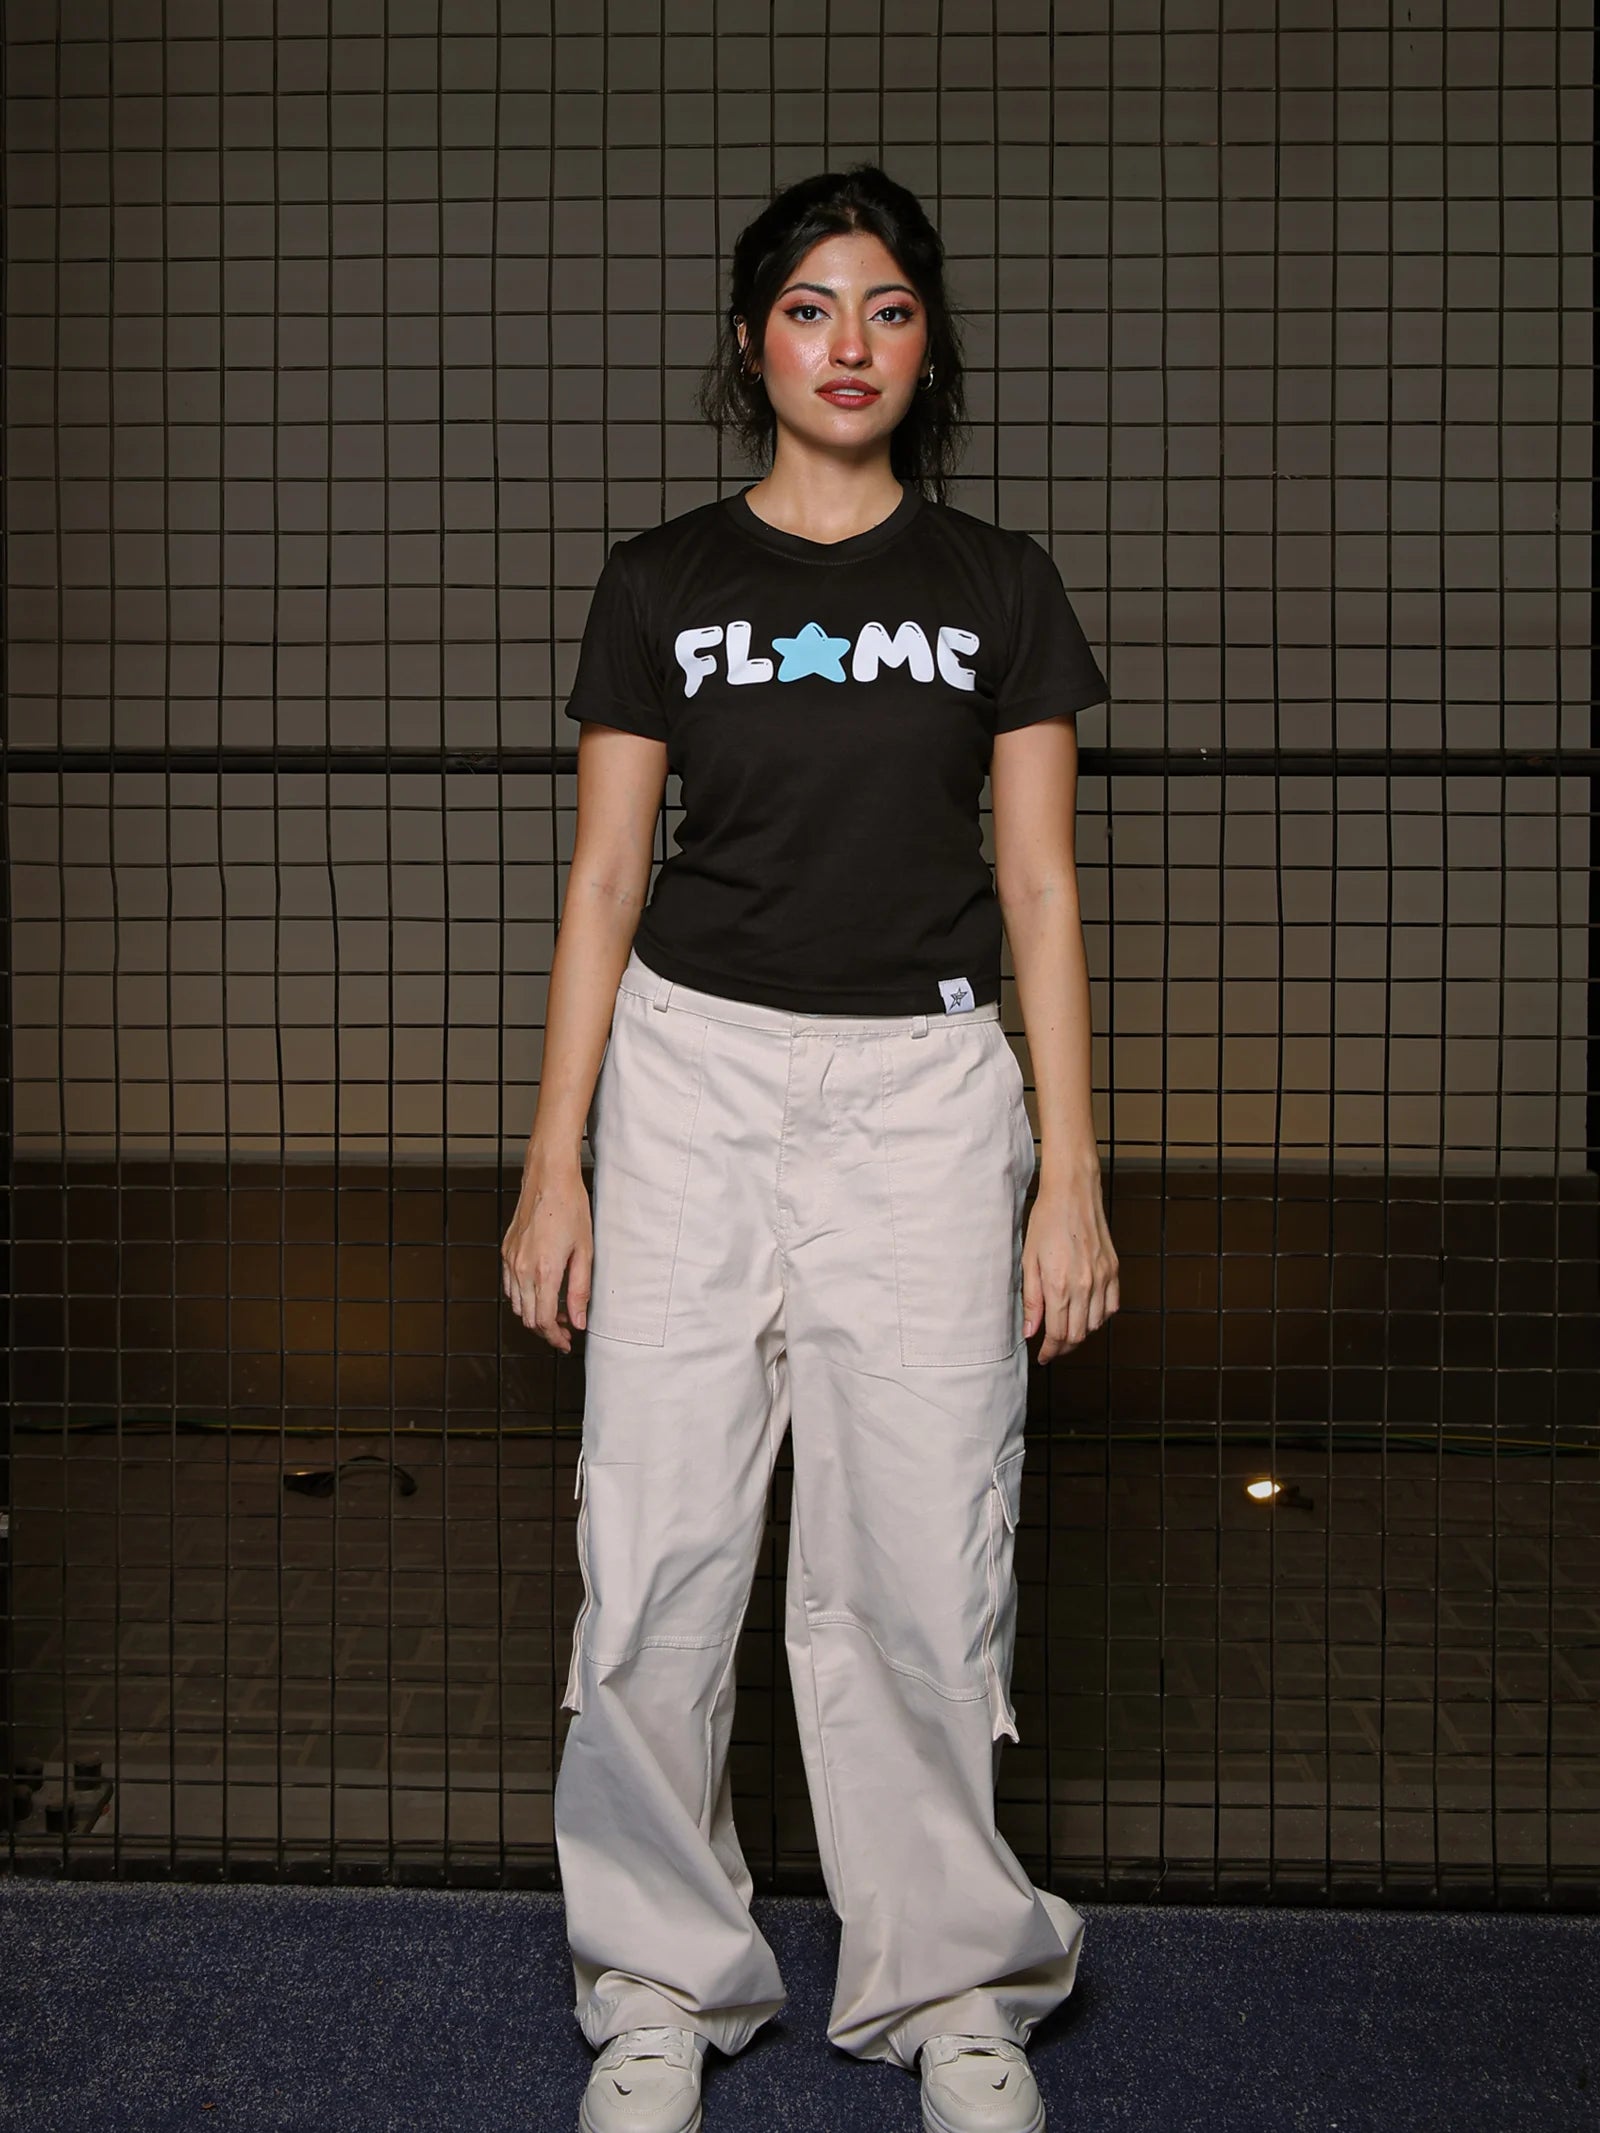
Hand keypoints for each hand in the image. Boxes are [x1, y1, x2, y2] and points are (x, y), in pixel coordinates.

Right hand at [501, 1158, 591, 1352]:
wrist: (549, 1179)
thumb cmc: (570, 1209)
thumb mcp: (585, 1252)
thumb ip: (580, 1290)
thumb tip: (579, 1320)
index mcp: (544, 1272)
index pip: (544, 1320)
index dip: (555, 1337)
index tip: (566, 1342)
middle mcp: (522, 1269)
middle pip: (528, 1317)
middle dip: (547, 1329)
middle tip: (567, 1329)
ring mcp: (510, 1260)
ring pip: (516, 1304)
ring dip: (535, 1314)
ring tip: (557, 1310)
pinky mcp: (506, 1252)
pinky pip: (509, 1286)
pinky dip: (522, 1297)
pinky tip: (540, 1291)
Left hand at [1021, 1171, 1119, 1362]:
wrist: (1073, 1194)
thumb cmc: (1046, 1221)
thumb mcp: (1029, 1261)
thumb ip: (1031, 1299)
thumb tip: (1030, 1331)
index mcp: (1058, 1286)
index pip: (1058, 1334)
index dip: (1050, 1351)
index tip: (1043, 1356)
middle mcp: (1084, 1286)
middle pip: (1078, 1335)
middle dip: (1064, 1346)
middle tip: (1052, 1347)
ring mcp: (1103, 1279)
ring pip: (1096, 1324)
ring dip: (1081, 1333)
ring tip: (1067, 1329)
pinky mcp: (1114, 1270)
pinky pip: (1112, 1306)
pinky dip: (1100, 1316)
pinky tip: (1087, 1312)